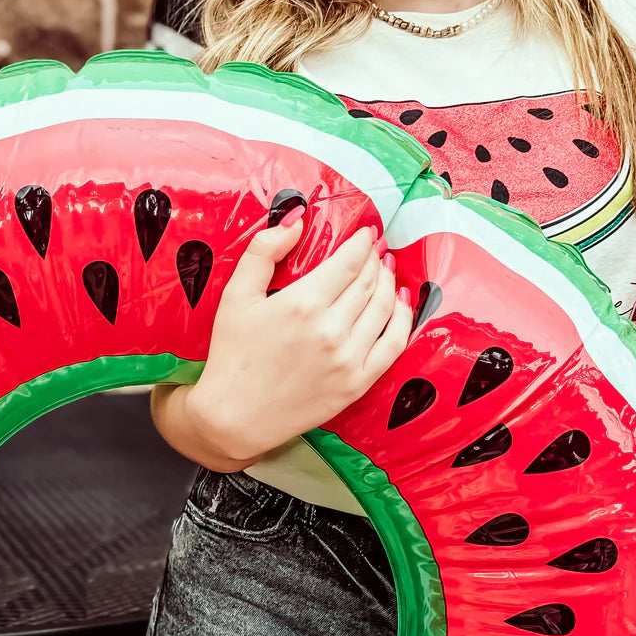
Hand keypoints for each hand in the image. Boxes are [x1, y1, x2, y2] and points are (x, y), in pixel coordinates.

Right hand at [185, 212, 411, 463]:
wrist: (234, 417)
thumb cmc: (232, 354)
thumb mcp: (236, 296)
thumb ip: (264, 251)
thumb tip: (297, 218)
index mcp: (302, 303)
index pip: (349, 261)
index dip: (362, 242)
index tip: (366, 232)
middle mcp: (331, 330)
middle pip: (369, 282)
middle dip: (376, 259)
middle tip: (376, 249)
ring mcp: (348, 358)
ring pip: (384, 308)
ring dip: (390, 283)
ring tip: (387, 270)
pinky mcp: (357, 383)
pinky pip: (393, 344)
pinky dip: (403, 319)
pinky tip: (401, 303)